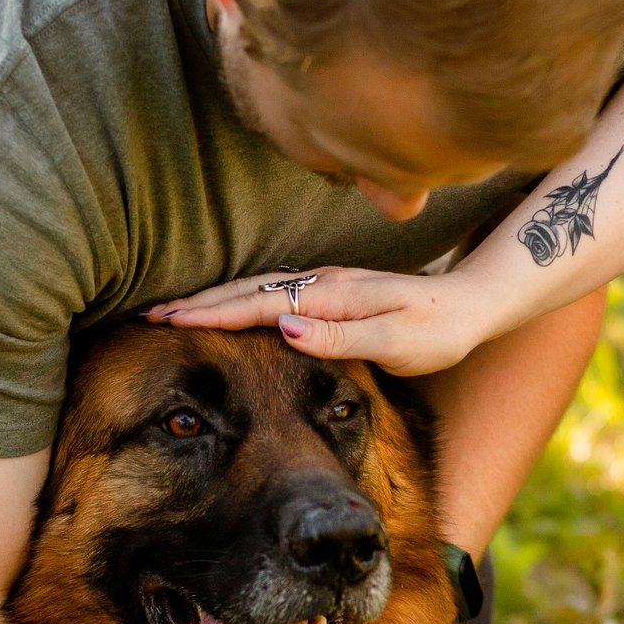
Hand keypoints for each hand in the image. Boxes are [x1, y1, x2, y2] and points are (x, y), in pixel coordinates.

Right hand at [150, 268, 488, 375]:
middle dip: (197, 303)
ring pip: (256, 286)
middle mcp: (323, 283)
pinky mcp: (330, 290)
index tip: (167, 323)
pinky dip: (239, 297)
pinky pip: (272, 290)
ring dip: (212, 298)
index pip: (258, 306)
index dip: (211, 316)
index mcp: (332, 297)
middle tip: (149, 315)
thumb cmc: (439, 330)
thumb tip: (283, 329)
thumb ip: (341, 337)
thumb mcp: (397, 340)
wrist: (474, 304)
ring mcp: (325, 283)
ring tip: (173, 311)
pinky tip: (225, 306)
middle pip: (247, 291)